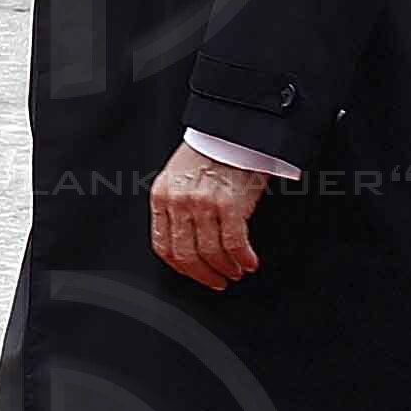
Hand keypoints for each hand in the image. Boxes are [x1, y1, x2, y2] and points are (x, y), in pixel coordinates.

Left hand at [151, 141, 269, 290]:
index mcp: (162, 195)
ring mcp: (203, 203)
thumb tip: (188, 240)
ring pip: (210, 253)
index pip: (163, 245)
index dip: (180, 267)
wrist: (234, 129)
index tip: (193, 274)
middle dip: (203, 275)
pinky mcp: (229, 204)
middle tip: (217, 281)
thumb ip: (178, 207)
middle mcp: (179, 201)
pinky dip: (242, 258)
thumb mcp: (181, 177)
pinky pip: (234, 244)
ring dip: (226, 268)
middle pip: (186, 254)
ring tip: (236, 271)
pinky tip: (248, 261)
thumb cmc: (211, 151)